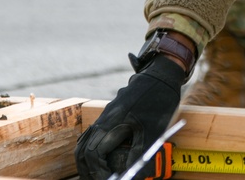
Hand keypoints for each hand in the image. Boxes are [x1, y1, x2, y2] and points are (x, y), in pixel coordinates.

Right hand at [74, 54, 183, 179]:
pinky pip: (93, 135)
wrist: (160, 75)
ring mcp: (106, 117)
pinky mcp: (112, 115)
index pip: (93, 155)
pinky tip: (104, 158)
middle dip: (89, 169)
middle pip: (83, 151)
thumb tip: (133, 175)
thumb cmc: (157, 100)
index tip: (109, 179)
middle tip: (102, 179)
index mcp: (110, 124)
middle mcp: (103, 121)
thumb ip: (139, 154)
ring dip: (89, 160)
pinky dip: (94, 150)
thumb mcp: (152, 130)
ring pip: (86, 142)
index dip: (98, 171)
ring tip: (101, 173)